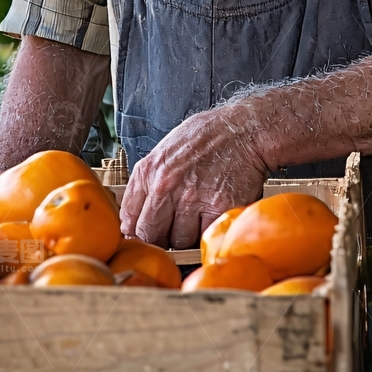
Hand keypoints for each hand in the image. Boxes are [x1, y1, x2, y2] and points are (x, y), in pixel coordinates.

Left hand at [120, 101, 269, 248]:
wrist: (243, 129)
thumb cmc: (206, 138)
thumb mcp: (165, 151)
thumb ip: (148, 182)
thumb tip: (138, 216)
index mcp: (148, 171)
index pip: (128, 219)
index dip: (137, 233)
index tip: (145, 235)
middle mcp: (165, 186)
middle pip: (149, 235)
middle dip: (160, 238)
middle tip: (173, 231)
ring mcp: (192, 199)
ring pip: (179, 241)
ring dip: (187, 236)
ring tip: (198, 216)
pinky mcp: (218, 208)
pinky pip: (205, 237)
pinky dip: (208, 234)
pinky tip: (212, 218)